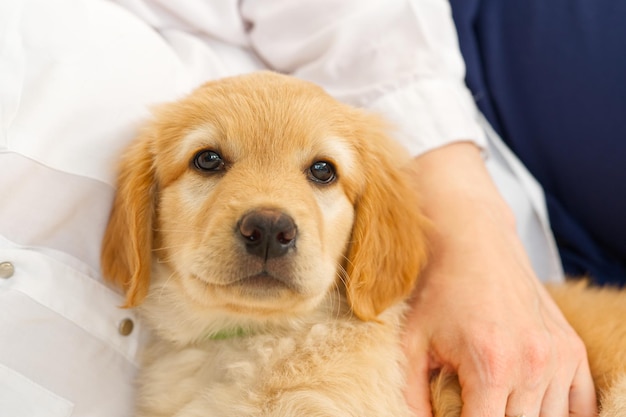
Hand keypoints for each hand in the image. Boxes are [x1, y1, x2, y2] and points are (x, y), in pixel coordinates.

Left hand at [401, 143, 596, 416]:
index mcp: (491, 366)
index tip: (454, 415)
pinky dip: (562, 412)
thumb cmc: (439, 289)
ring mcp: (557, 356)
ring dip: (522, 416)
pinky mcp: (570, 347)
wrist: (472, 241)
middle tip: (472, 402)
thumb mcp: (412, 341)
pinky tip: (535, 406)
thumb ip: (413, 393)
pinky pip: (581, 403)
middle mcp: (532, 364)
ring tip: (495, 401)